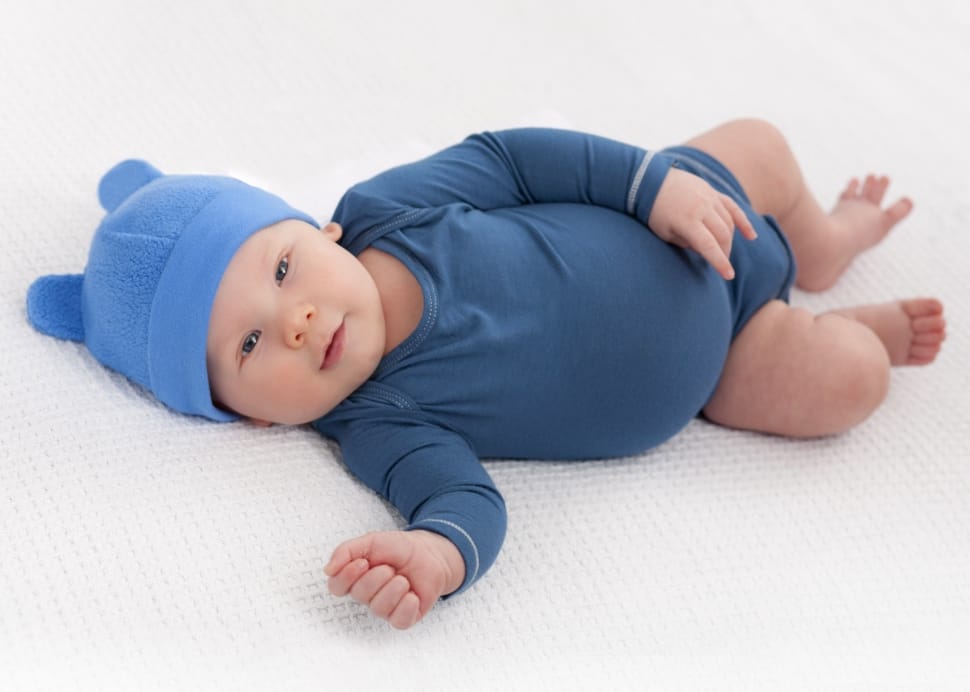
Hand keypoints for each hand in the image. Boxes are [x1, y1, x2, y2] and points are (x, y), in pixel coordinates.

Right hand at [325, 530, 464, 629]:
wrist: (430, 553)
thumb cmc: (399, 549)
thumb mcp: (371, 541)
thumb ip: (346, 551)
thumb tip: (328, 570)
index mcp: (355, 578)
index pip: (336, 587)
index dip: (347, 576)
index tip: (363, 563)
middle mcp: (367, 596)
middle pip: (359, 595)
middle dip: (377, 577)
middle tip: (390, 567)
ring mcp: (385, 608)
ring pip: (379, 608)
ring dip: (394, 588)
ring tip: (404, 578)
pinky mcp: (403, 617)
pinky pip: (398, 620)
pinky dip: (406, 606)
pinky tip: (412, 595)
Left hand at [647, 167, 757, 279]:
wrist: (651, 181)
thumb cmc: (654, 212)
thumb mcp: (664, 233)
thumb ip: (687, 243)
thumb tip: (707, 250)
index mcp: (687, 220)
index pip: (709, 245)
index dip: (720, 262)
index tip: (729, 275)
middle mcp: (701, 207)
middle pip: (722, 235)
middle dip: (724, 252)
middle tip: (721, 263)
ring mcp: (709, 197)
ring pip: (729, 222)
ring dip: (729, 240)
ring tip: (724, 251)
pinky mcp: (712, 191)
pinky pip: (732, 207)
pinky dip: (743, 222)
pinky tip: (751, 236)